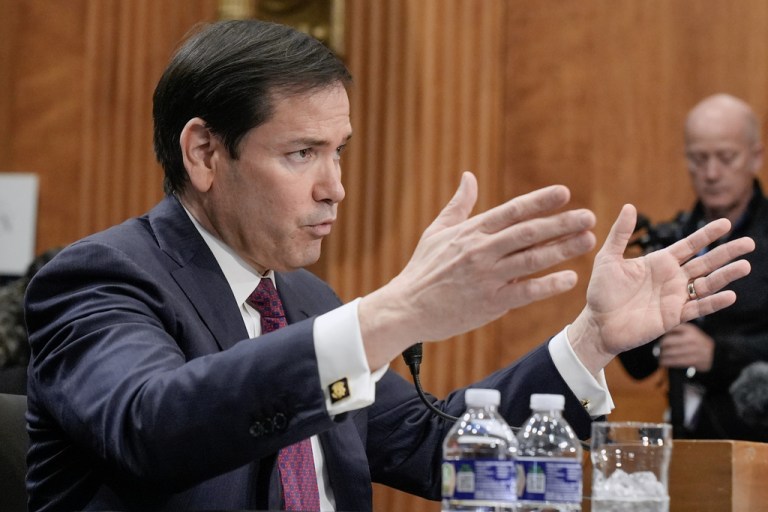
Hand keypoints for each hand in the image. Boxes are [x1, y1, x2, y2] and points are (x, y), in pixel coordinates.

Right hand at [360, 172, 596, 368]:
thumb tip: (469, 176)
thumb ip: (458, 204)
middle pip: (528, 233)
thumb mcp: (436, 232)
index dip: (539, 201)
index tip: (564, 193)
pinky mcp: (490, 303)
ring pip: (531, 260)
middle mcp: (481, 251)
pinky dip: (549, 285)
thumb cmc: (422, 269)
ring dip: (562, 249)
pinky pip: (526, 292)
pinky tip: (570, 278)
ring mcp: (487, 277)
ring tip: (587, 241)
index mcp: (470, 232)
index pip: (511, 211)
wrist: (407, 308)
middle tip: (589, 216)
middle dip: (561, 223)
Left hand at [569, 204, 753, 374]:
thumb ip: (620, 234)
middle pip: (705, 262)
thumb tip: (629, 206)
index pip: (689, 245)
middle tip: (749, 243)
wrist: (598, 323)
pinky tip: (729, 295)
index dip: (707, 234)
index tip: (725, 223)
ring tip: (745, 266)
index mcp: (659, 262)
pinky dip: (713, 302)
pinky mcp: (673, 317)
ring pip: (707, 284)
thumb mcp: (608, 258)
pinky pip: (698, 308)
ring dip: (725, 276)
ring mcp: (675, 297)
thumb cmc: (602, 291)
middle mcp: (672, 278)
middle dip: (726, 252)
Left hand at [658, 323, 713, 371]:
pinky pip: (676, 361)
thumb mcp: (690, 331)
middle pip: (667, 341)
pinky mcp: (694, 360)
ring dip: (662, 355)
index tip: (654, 337)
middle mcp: (691, 338)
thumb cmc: (697, 342)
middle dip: (660, 346)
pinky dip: (667, 362)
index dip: (660, 333)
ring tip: (659, 356)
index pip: (670, 328)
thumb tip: (658, 332)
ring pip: (670, 352)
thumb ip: (676, 329)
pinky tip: (662, 362)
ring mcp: (693, 350)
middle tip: (657, 349)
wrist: (715, 354)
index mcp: (689, 329)